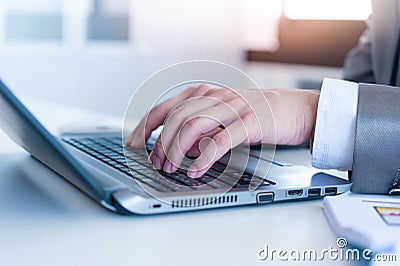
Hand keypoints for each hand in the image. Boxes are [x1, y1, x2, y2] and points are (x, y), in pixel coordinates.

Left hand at [126, 85, 318, 177]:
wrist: (295, 108)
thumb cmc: (257, 114)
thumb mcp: (223, 115)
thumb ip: (201, 126)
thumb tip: (180, 149)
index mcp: (205, 93)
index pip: (166, 107)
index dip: (146, 125)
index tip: (134, 142)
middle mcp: (215, 97)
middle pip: (176, 118)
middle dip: (160, 143)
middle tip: (156, 163)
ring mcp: (232, 108)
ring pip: (192, 126)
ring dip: (176, 150)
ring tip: (171, 169)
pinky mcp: (248, 122)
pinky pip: (219, 141)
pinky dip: (203, 158)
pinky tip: (195, 171)